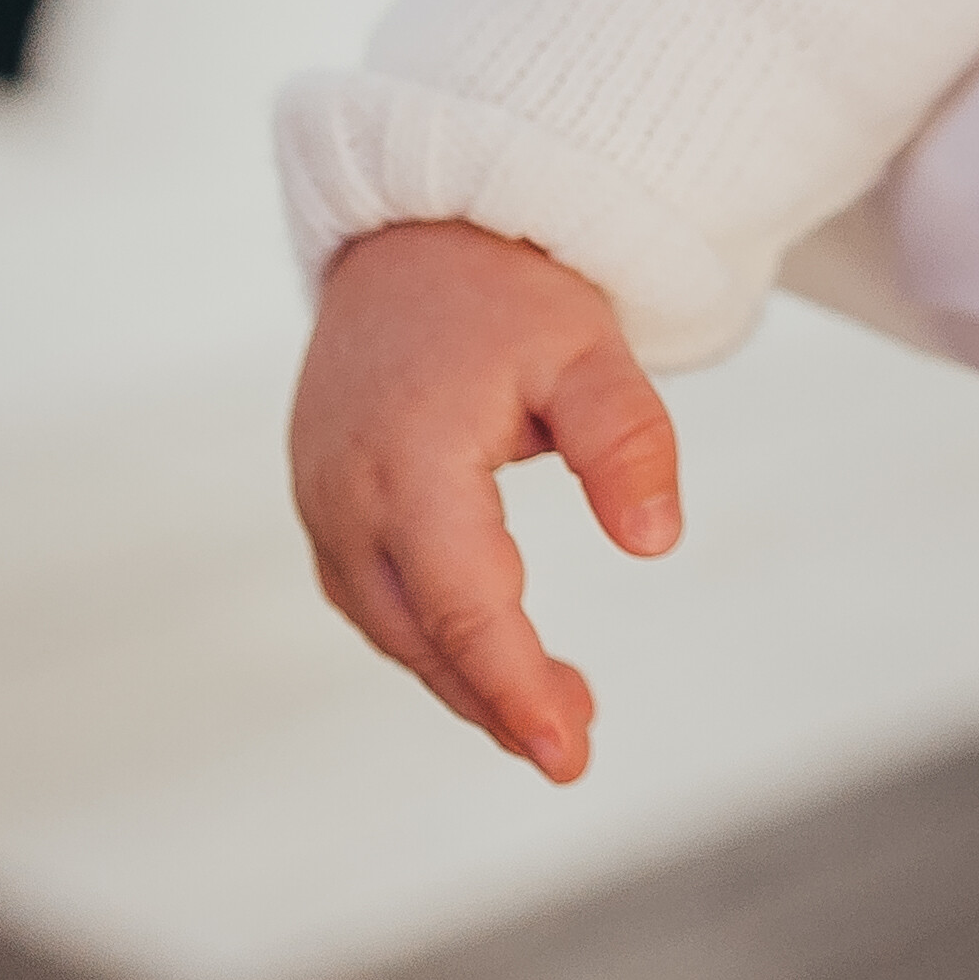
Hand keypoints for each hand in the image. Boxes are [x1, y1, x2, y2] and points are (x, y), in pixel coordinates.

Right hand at [286, 218, 686, 781]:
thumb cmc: (509, 291)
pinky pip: (370, 592)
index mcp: (408, 464)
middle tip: (575, 744)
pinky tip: (484, 650)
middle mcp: (345, 494)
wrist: (421, 227)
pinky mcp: (323, 496)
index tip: (569, 752)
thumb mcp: (589, 350)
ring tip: (552, 709)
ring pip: (389, 624)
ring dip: (461, 674)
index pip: (465, 606)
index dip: (515, 688)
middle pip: (420, 634)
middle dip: (495, 698)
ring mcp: (321, 498)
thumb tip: (657, 543)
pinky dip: (427, 633)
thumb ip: (624, 440)